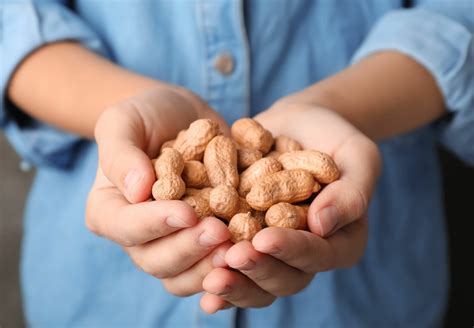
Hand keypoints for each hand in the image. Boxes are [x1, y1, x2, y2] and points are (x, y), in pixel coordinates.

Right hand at [86, 86, 231, 295]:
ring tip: (239, 248)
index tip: (186, 212)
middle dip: (189, 249)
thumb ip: (120, 153)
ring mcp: (172, 243)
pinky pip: (213, 265)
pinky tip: (254, 251)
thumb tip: (136, 191)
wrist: (183, 118)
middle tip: (220, 232)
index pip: (124, 226)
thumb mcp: (123, 121)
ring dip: (211, 265)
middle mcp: (138, 236)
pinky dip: (232, 264)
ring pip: (184, 274)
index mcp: (109, 211)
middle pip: (156, 260)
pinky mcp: (202, 243)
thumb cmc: (146, 115)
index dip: (153, 224)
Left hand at [200, 102, 380, 312]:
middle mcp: (304, 253)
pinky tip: (198, 287)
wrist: (299, 126)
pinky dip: (214, 273)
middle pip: (284, 277)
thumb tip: (321, 226)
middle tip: (230, 259)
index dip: (292, 251)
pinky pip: (231, 263)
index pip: (319, 254)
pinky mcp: (245, 238)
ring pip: (255, 280)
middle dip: (257, 270)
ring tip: (208, 279)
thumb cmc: (335, 138)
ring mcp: (272, 249)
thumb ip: (350, 193)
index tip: (265, 239)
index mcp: (339, 241)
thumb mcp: (358, 157)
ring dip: (232, 282)